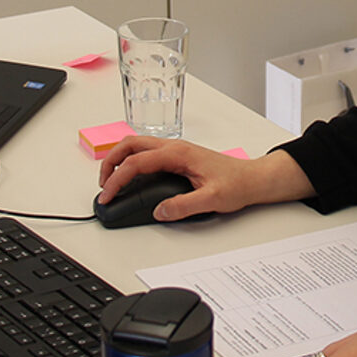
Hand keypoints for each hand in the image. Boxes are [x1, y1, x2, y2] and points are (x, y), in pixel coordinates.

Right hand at [97, 138, 312, 220]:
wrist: (253, 179)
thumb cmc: (237, 183)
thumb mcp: (212, 199)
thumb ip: (184, 206)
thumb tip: (160, 211)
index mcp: (179, 153)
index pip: (137, 162)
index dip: (117, 179)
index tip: (108, 195)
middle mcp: (175, 147)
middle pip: (131, 145)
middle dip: (110, 162)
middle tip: (103, 186)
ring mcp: (176, 150)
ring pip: (137, 145)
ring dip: (119, 160)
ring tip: (111, 181)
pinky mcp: (178, 156)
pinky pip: (147, 152)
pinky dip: (131, 161)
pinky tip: (130, 177)